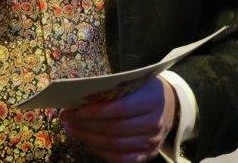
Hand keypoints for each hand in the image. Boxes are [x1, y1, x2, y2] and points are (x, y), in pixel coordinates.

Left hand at [60, 76, 177, 162]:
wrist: (171, 106)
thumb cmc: (146, 90)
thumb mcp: (136, 82)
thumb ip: (114, 89)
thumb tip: (83, 97)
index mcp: (152, 100)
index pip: (120, 109)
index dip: (96, 111)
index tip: (76, 109)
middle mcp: (155, 123)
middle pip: (114, 129)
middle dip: (86, 124)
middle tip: (66, 118)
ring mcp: (152, 142)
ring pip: (114, 145)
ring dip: (88, 138)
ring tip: (72, 128)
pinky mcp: (147, 155)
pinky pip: (121, 159)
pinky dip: (101, 152)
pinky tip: (88, 142)